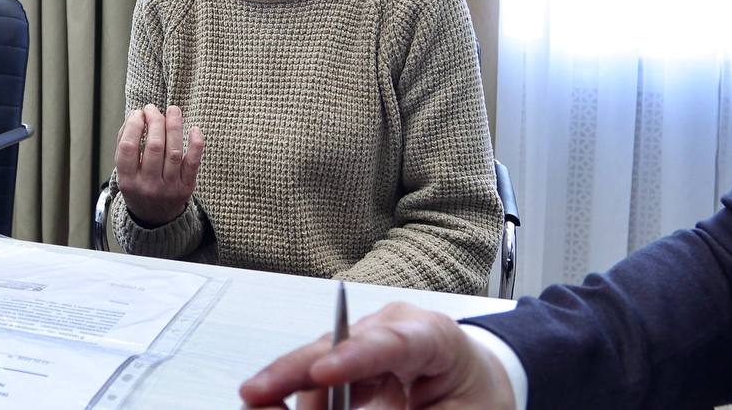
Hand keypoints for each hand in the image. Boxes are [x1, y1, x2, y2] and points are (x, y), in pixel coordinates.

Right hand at [115, 104, 203, 226]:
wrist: (154, 218)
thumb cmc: (138, 185)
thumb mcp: (124, 171)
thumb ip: (125, 144)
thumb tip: (135, 116)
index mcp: (128, 180)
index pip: (128, 148)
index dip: (133, 126)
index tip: (138, 113)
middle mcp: (148, 185)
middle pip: (154, 146)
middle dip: (155, 121)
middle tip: (154, 109)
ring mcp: (169, 186)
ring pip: (174, 151)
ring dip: (174, 126)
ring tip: (173, 110)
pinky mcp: (187, 186)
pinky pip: (193, 163)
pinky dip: (196, 144)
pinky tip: (194, 129)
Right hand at [239, 303, 515, 409]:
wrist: (476, 385)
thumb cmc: (475, 399)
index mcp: (432, 336)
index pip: (393, 342)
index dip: (354, 356)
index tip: (323, 371)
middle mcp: (388, 330)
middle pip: (335, 348)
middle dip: (293, 371)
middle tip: (256, 393)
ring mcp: (363, 344)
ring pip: (316, 369)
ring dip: (296, 396)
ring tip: (267, 402)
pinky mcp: (348, 365)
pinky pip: (318, 387)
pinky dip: (301, 402)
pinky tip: (274, 404)